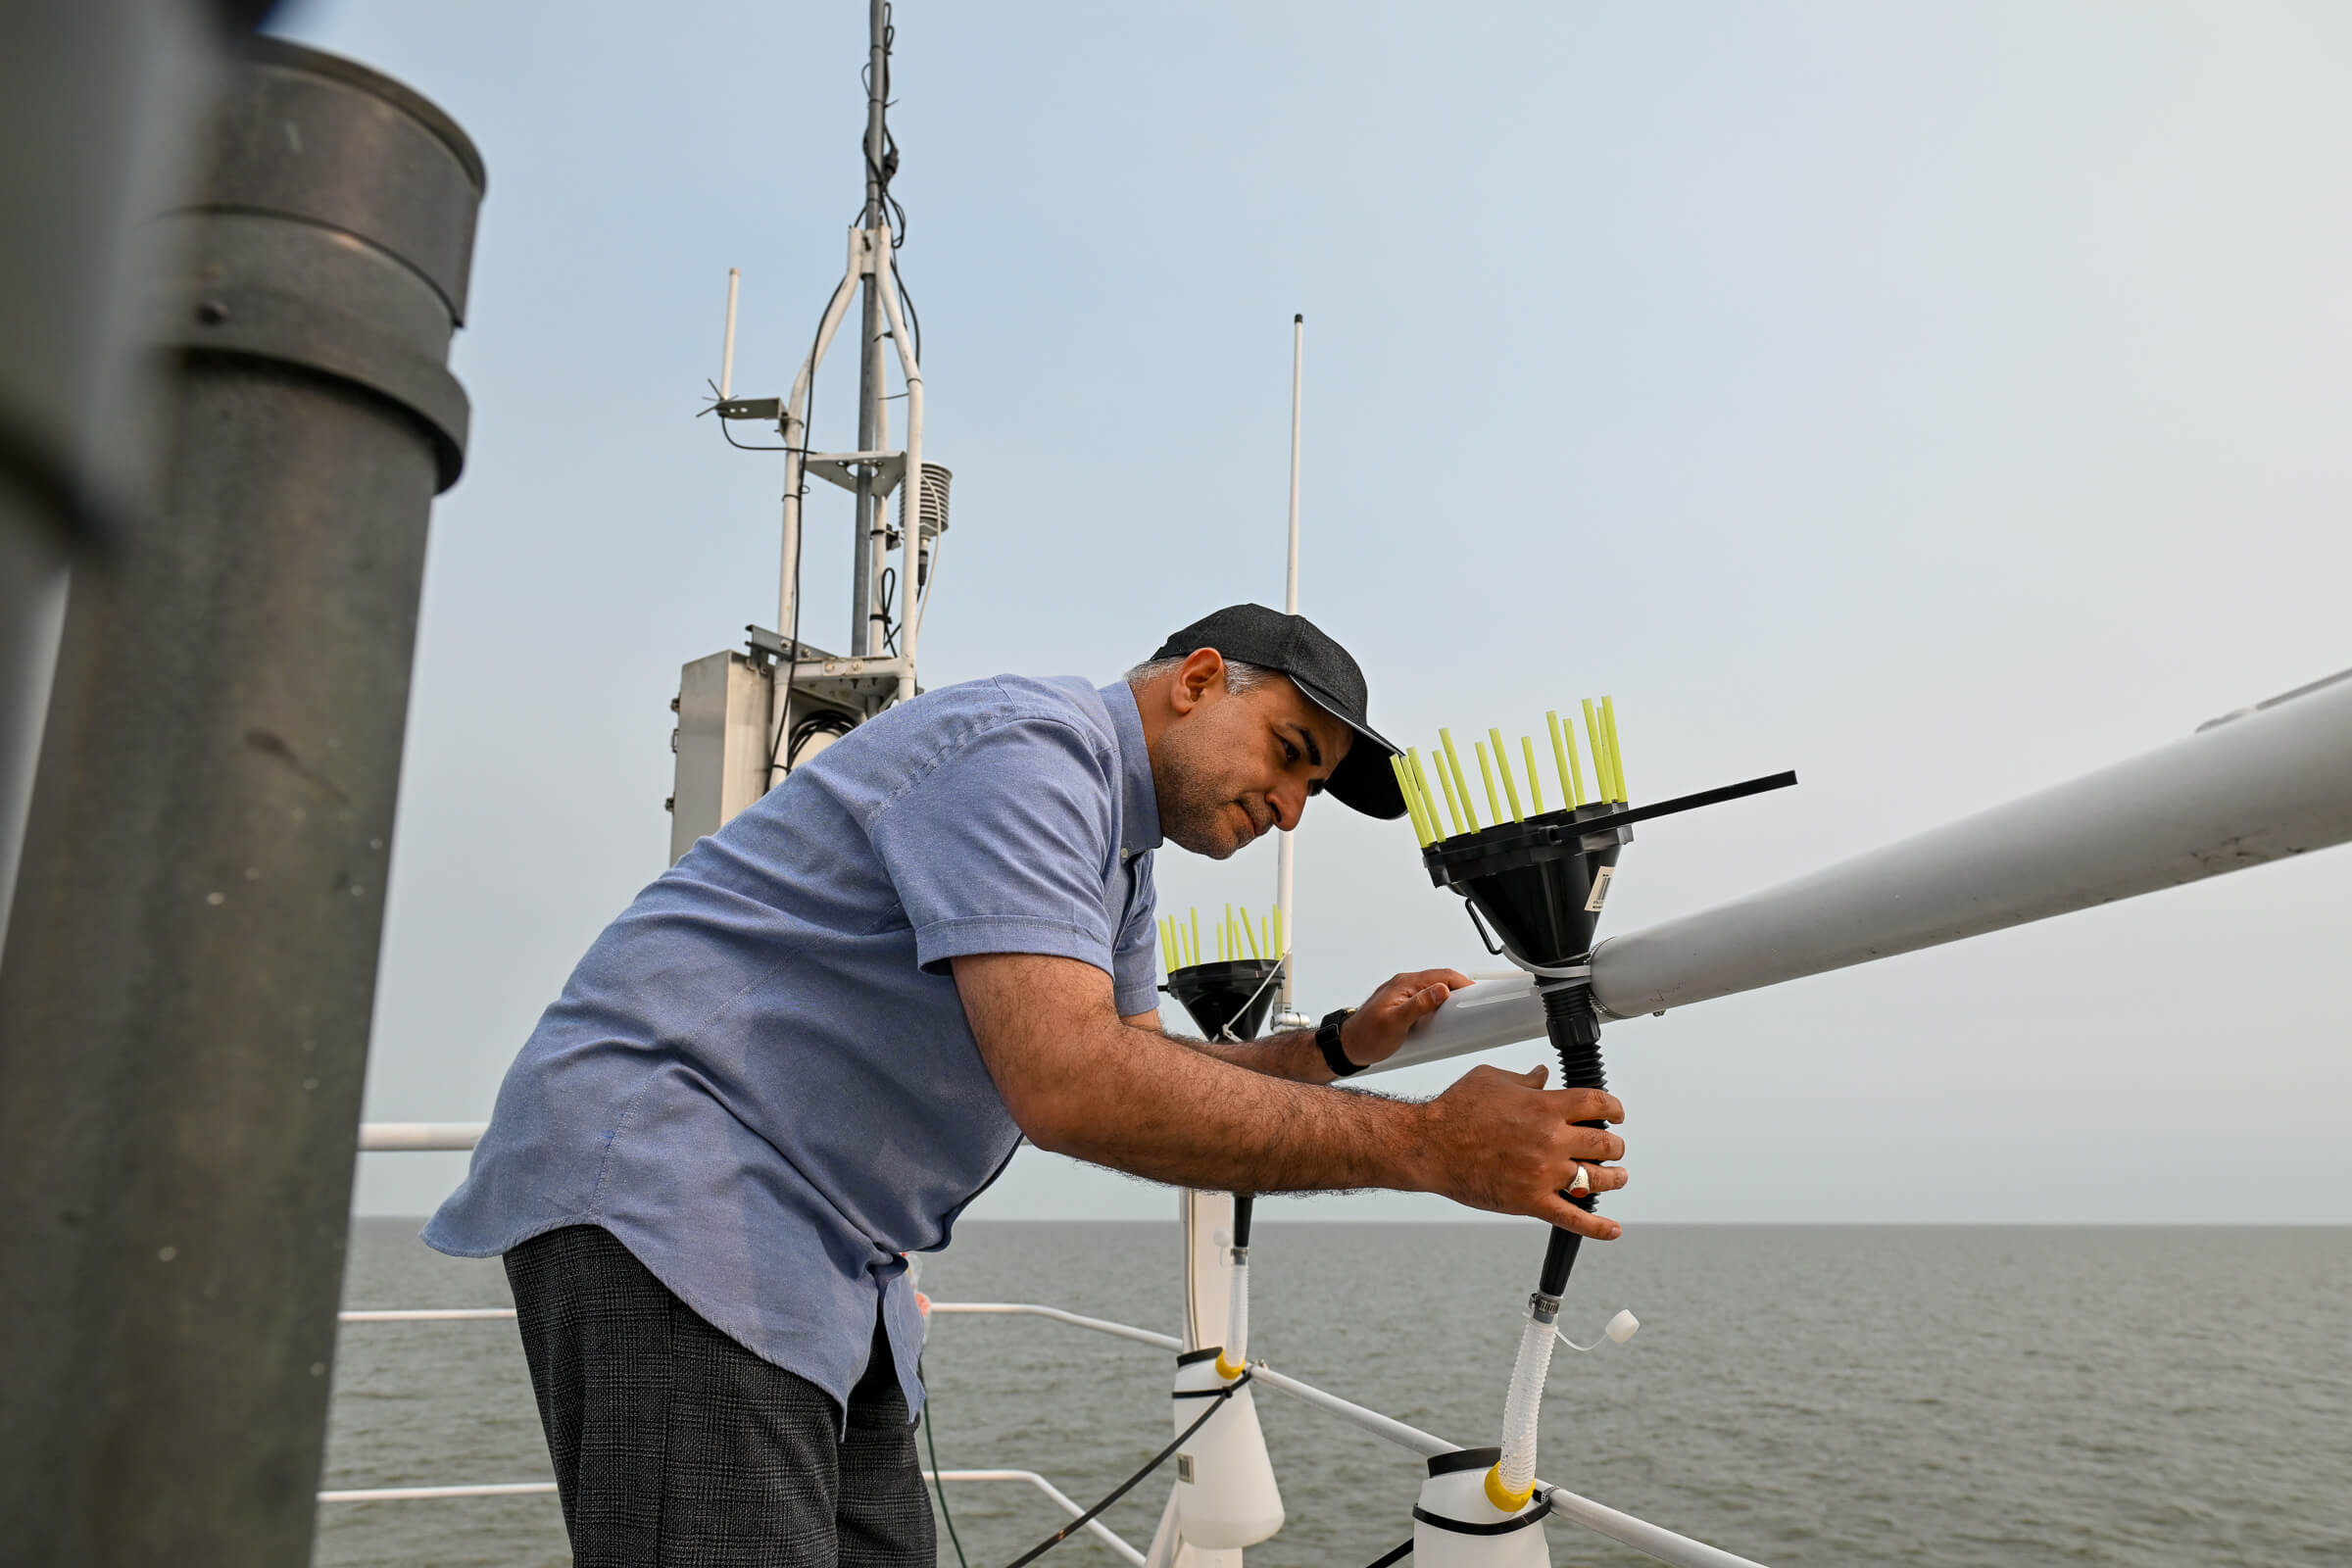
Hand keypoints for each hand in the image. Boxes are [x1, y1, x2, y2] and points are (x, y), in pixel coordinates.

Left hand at [1336, 968, 1472, 1069]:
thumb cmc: (1366, 1037)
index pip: (1441, 975)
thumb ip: (1418, 1005)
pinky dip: (1439, 1008)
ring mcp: (1403, 995)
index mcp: (1404, 984)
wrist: (1347, 1048)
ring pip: (1434, 991)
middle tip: (1474, 1006)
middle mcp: (1404, 985)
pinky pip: (1426, 1002)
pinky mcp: (1403, 1006)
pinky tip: (1443, 1020)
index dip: (1462, 983)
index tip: (1478, 994)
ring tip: (1462, 1014)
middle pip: (1440, 981)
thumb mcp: (1396, 1023)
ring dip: (1449, 1000)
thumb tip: (1441, 989)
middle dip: (1459, 991)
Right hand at [1412, 1064, 1626, 1238]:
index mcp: (1544, 1107)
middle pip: (1604, 1144)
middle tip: (1612, 1147)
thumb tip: (1542, 1076)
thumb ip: (1525, 1080)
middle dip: (1614, 1145)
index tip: (1614, 1113)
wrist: (1429, 1146)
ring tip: (1615, 1177)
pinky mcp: (1530, 1201)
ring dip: (1613, 1178)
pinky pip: (1573, 1219)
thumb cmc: (1455, 1111)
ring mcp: (1543, 1173)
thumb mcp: (1492, 1080)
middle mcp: (1550, 1140)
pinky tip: (1611, 1228)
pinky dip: (1597, 1227)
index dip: (1613, 1108)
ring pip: (1597, 1179)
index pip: (1597, 1104)